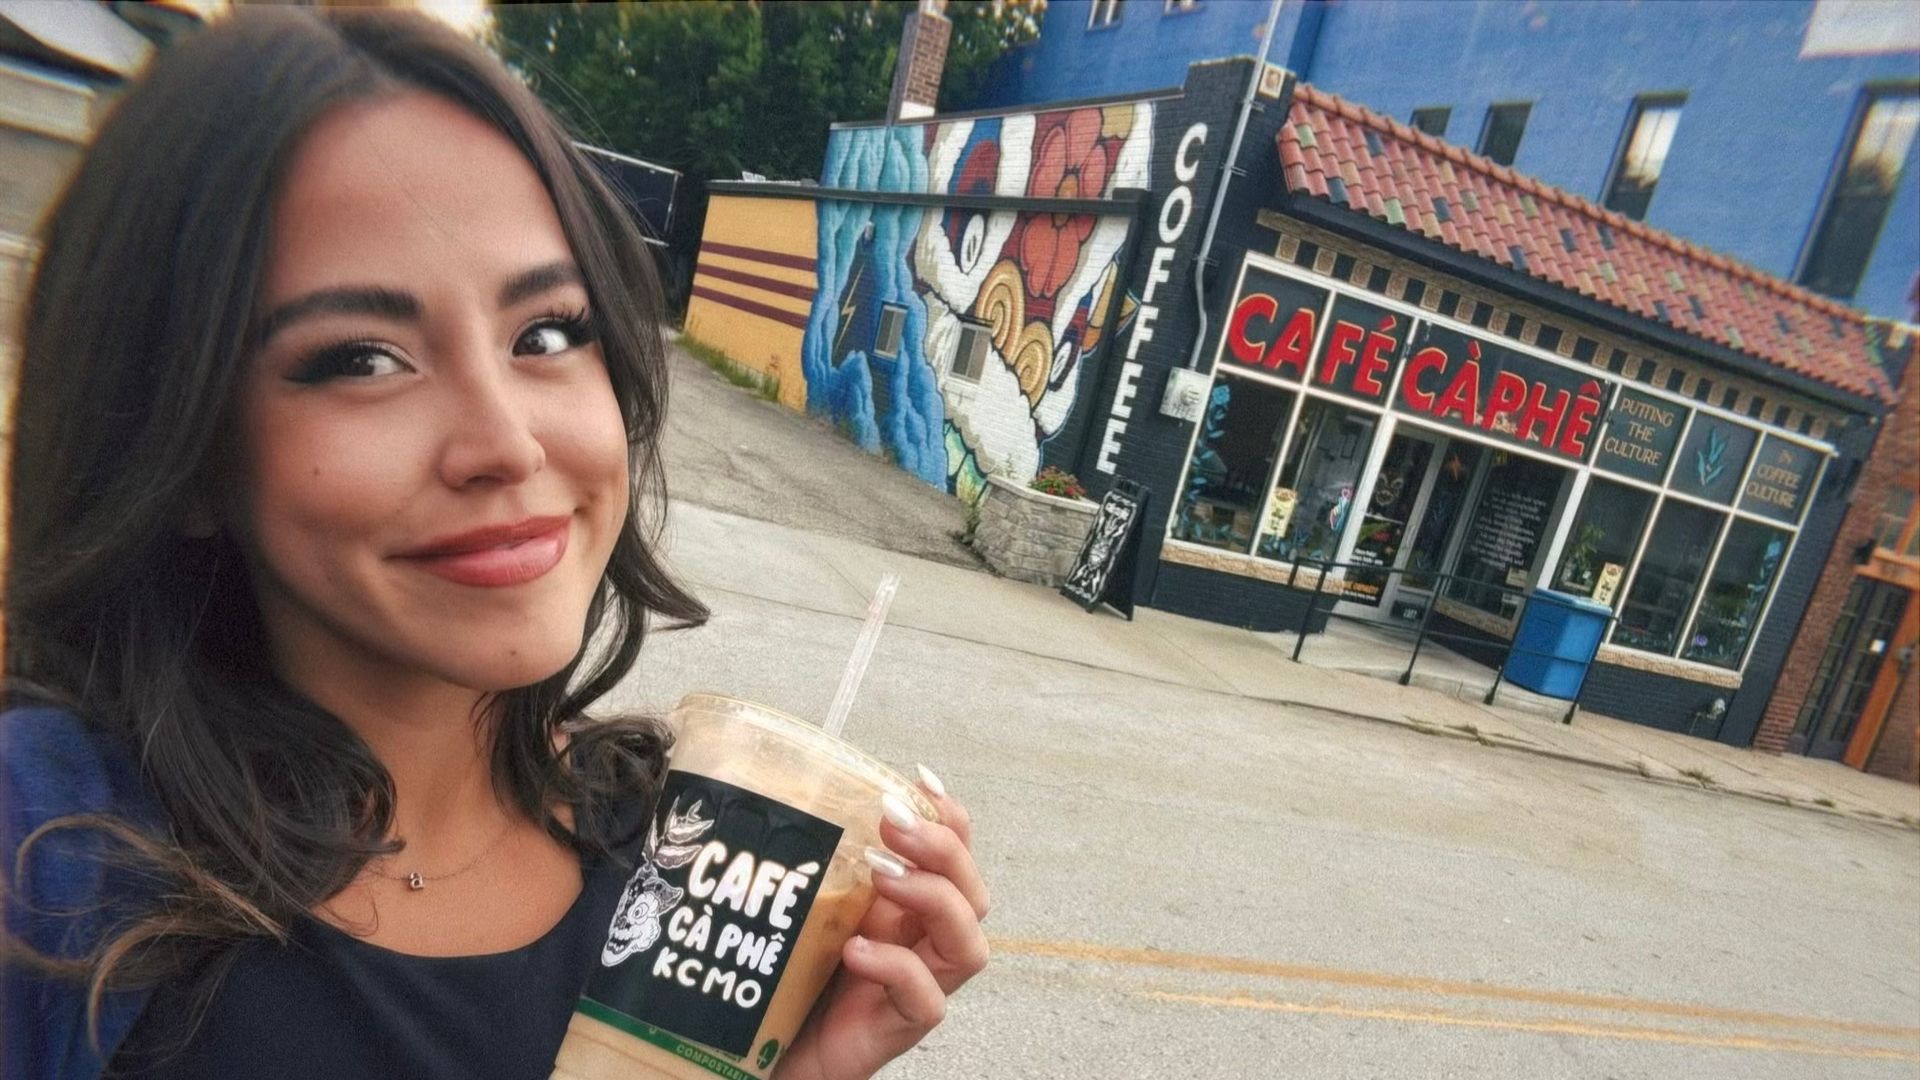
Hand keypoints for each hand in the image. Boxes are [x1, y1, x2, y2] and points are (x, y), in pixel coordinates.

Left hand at [775, 767, 988, 1079]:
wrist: (755, 1055)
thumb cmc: (777, 981)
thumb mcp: (794, 906)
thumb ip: (804, 865)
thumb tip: (776, 796)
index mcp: (902, 909)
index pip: (951, 855)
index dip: (948, 816)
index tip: (918, 778)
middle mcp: (918, 944)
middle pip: (973, 893)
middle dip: (944, 848)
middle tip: (894, 823)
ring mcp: (914, 988)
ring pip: (969, 945)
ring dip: (935, 898)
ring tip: (885, 876)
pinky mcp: (895, 1031)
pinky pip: (928, 1001)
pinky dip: (899, 968)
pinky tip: (858, 950)